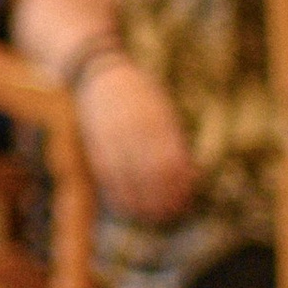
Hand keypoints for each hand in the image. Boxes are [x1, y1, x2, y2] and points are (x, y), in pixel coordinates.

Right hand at [76, 56, 197, 223]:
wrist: (99, 70)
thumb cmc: (138, 93)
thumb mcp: (162, 109)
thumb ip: (174, 139)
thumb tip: (192, 175)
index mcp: (157, 119)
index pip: (171, 162)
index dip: (178, 187)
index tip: (184, 203)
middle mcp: (134, 128)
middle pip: (152, 173)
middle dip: (161, 198)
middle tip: (169, 215)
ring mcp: (112, 135)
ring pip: (128, 177)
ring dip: (140, 201)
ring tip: (151, 217)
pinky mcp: (95, 142)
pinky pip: (107, 175)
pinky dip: (117, 194)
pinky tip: (126, 207)